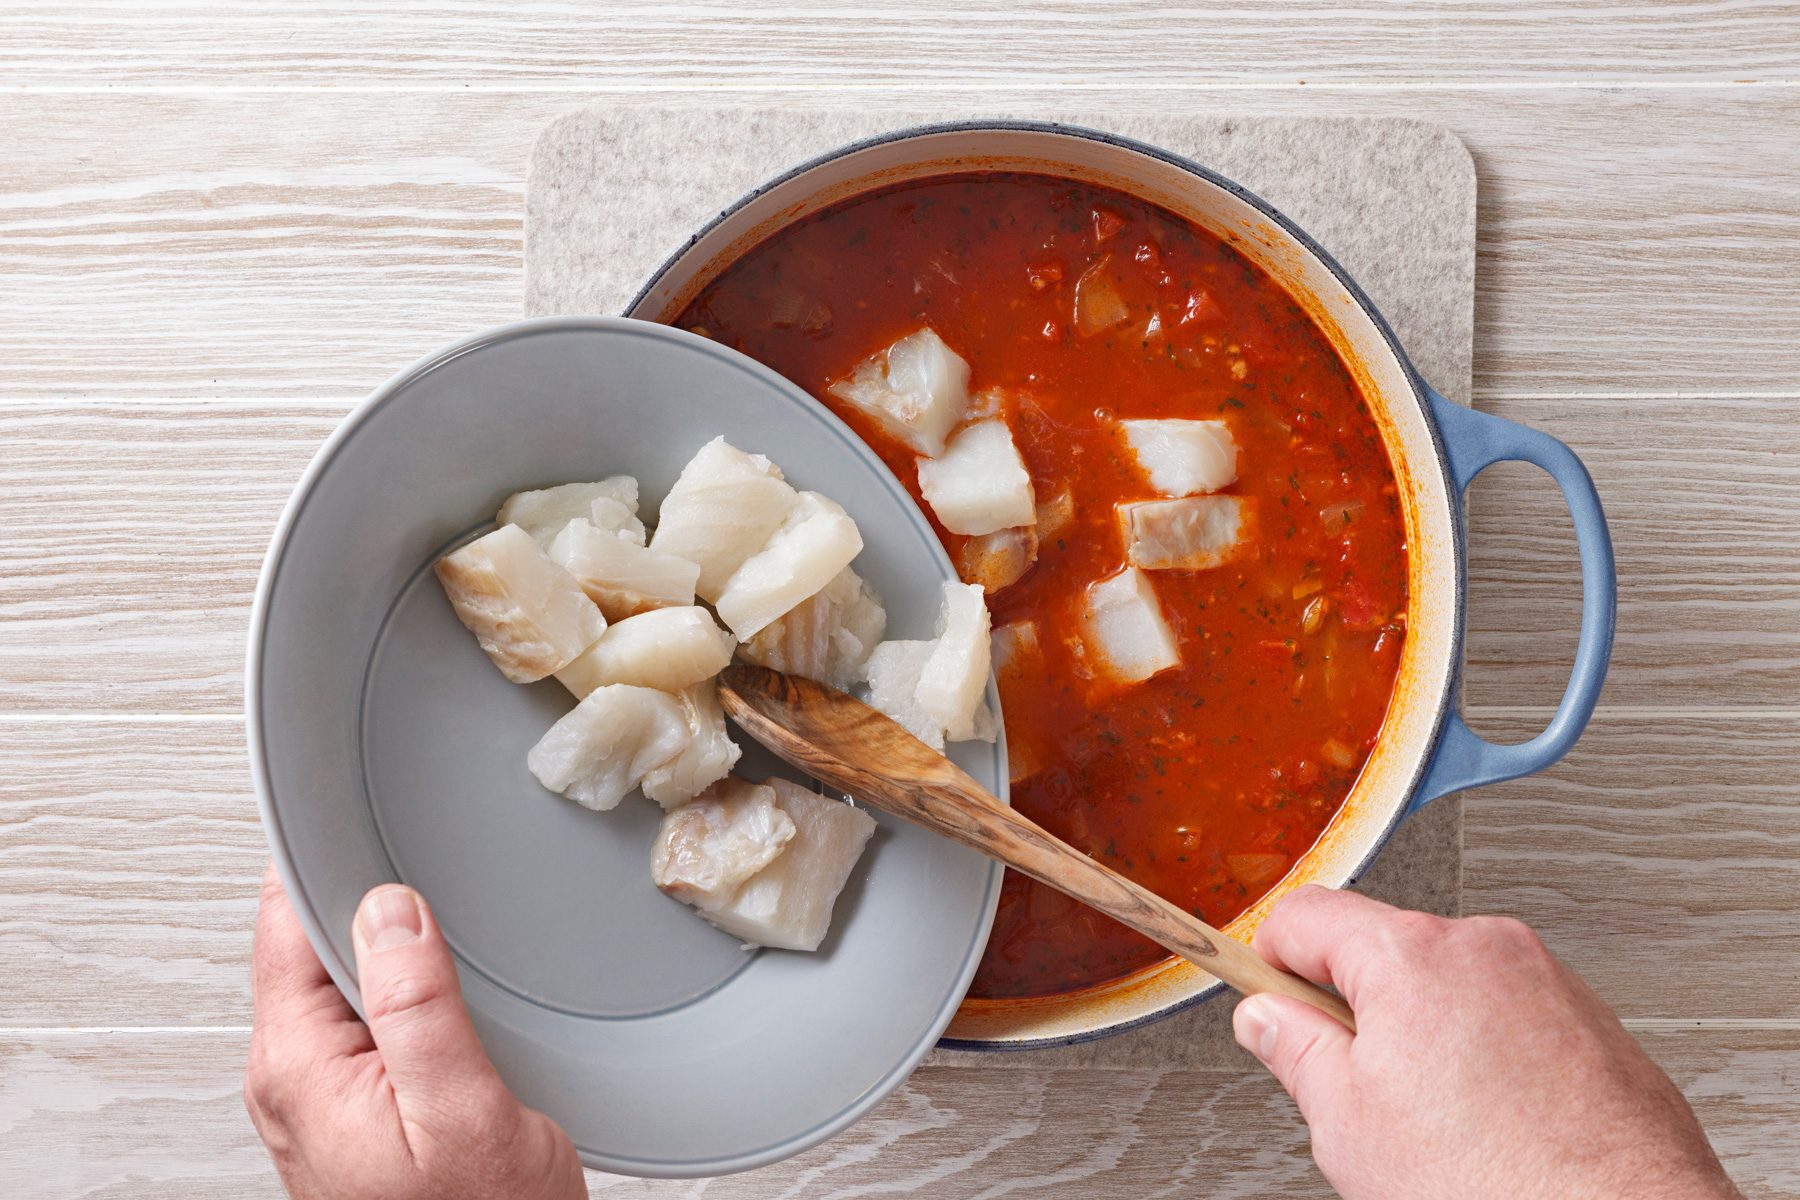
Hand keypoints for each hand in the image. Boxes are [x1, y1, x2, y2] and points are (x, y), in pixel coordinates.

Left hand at [245, 864, 587, 1199]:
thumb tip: (389, 909)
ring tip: (439, 918)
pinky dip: (400, 991)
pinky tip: (440, 984)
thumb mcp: (463, 1108)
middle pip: (309, 948)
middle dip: (363, 904)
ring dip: (388, 950)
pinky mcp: (353, 1108)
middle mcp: (293, 1082)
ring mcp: (319, 1097)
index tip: (365, 823)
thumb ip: (417, 1007)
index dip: (327, 869)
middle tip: (422, 862)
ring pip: (341, 983)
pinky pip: (363, 1020)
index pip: (287, 930)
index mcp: (300, 1071)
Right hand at [1233, 887, 1741, 1199]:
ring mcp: (1544, 978)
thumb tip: (1266, 1018)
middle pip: (1378, 947)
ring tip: (1435, 1120)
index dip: (1267, 958)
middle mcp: (1483, 946)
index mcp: (1411, 955)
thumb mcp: (1348, 1124)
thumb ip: (1294, 1050)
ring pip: (1446, 984)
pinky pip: (1507, 1013)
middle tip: (1351, 1084)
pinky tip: (1489, 1122)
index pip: (1304, 914)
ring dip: (1422, 1032)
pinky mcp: (1589, 1018)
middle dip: (1354, 1006)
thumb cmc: (1500, 1186)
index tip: (1255, 986)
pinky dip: (1485, 1052)